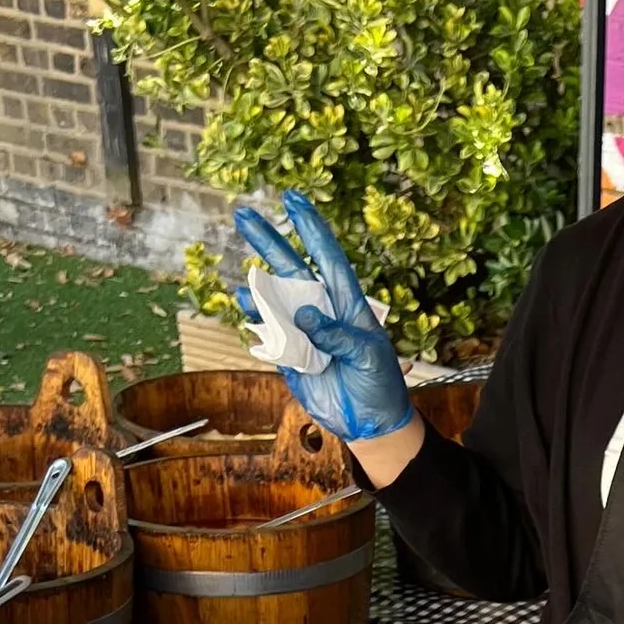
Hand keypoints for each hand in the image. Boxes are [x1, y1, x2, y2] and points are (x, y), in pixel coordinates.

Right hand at [229, 190, 414, 447]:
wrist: (370, 423)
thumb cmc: (379, 384)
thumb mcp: (368, 356)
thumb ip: (338, 334)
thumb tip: (306, 313)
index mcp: (347, 303)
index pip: (327, 257)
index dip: (311, 228)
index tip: (294, 200)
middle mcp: (322, 311)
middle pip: (291, 268)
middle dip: (269, 241)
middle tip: (245, 215)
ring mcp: (303, 331)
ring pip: (274, 299)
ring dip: (257, 282)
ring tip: (244, 268)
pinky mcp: (290, 355)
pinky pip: (267, 332)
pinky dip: (254, 318)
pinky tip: (243, 303)